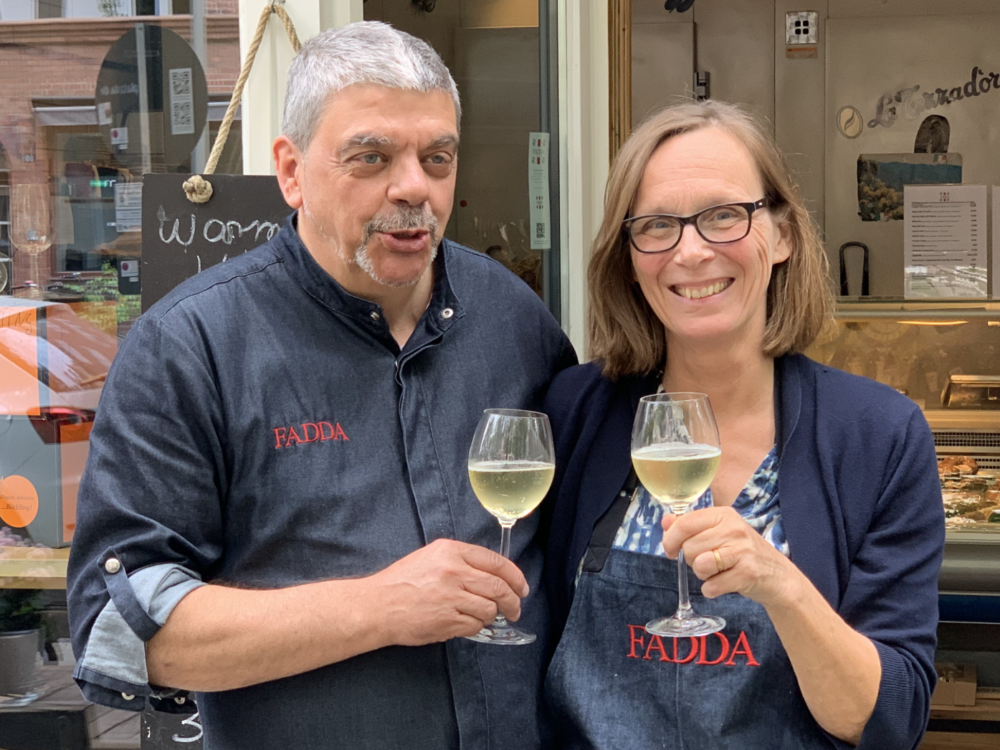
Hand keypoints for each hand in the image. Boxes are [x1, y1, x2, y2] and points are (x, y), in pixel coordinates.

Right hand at [368, 539, 529, 646]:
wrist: (377, 605)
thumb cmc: (402, 581)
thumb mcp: (431, 557)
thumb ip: (461, 561)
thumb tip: (494, 575)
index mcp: (451, 551)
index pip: (496, 562)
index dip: (515, 576)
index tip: (521, 588)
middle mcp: (453, 571)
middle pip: (499, 587)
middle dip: (513, 601)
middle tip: (515, 609)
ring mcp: (451, 597)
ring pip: (489, 609)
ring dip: (490, 616)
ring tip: (479, 616)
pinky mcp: (447, 620)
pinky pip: (475, 626)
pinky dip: (474, 627)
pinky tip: (463, 623)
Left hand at [661, 507, 800, 607]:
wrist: (778, 576)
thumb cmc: (742, 553)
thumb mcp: (718, 532)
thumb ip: (691, 526)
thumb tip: (665, 521)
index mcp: (723, 514)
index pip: (684, 523)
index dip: (670, 540)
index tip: (671, 551)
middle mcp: (734, 528)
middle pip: (690, 548)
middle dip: (693, 561)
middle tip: (709, 562)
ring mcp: (742, 550)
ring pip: (699, 566)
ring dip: (703, 575)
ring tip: (718, 572)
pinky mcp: (748, 573)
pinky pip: (712, 586)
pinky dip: (713, 589)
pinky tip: (725, 583)